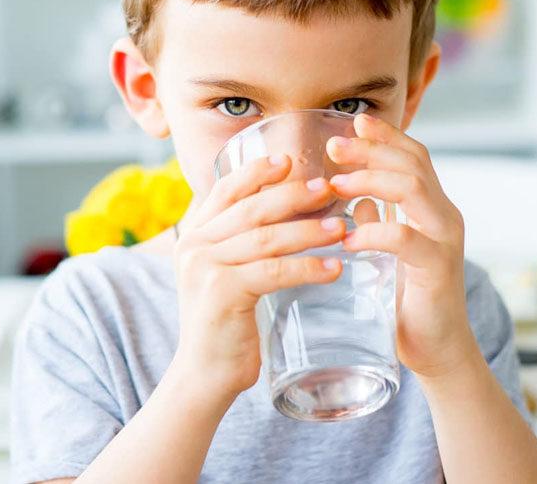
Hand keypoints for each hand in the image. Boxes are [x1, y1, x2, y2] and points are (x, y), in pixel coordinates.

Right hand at [170, 155, 347, 398]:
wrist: (204, 374)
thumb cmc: (227, 324)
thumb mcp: (229, 274)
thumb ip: (246, 244)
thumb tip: (294, 213)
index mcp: (195, 235)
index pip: (225, 190)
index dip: (257, 172)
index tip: (289, 161)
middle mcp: (195, 245)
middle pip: (250, 208)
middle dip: (292, 195)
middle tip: (328, 189)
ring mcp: (205, 267)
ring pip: (265, 237)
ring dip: (307, 230)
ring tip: (341, 229)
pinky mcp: (221, 293)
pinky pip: (273, 271)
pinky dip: (307, 267)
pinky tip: (334, 268)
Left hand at [325, 113, 476, 378]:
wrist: (437, 350)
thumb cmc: (409, 301)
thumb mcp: (390, 253)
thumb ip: (380, 222)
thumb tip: (357, 200)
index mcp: (432, 208)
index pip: (413, 157)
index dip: (386, 137)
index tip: (353, 122)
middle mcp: (444, 216)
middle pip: (413, 164)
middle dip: (372, 149)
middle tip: (334, 146)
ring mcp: (445, 240)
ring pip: (413, 189)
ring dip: (371, 180)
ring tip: (336, 184)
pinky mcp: (438, 268)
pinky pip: (406, 239)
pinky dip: (374, 232)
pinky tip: (348, 238)